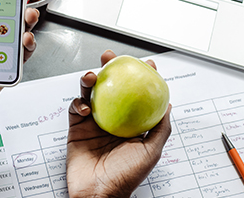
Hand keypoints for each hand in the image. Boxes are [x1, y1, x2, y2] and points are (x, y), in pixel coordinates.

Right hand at [66, 50, 171, 197]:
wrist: (98, 193)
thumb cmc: (125, 178)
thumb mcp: (151, 151)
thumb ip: (160, 128)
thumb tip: (168, 106)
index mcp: (131, 125)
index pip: (137, 96)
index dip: (141, 78)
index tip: (146, 65)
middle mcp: (112, 120)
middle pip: (112, 88)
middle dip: (111, 69)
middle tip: (111, 58)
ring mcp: (94, 123)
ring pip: (91, 93)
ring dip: (90, 80)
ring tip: (93, 76)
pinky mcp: (76, 128)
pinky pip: (75, 108)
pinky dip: (78, 102)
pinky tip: (85, 105)